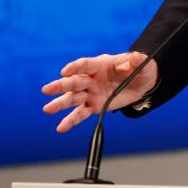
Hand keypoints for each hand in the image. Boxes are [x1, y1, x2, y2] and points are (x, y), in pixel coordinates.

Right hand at [41, 52, 158, 132]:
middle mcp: (91, 78)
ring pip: (73, 98)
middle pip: (74, 82)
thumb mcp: (141, 63)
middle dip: (61, 86)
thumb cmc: (138, 69)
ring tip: (48, 109)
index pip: (84, 65)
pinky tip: (61, 128)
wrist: (141, 83)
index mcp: (99, 65)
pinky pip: (80, 114)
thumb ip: (136, 61)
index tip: (65, 72)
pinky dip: (71, 121)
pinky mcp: (94, 106)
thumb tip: (133, 59)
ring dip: (60, 104)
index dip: (75, 67)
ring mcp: (90, 93)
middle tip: (47, 90)